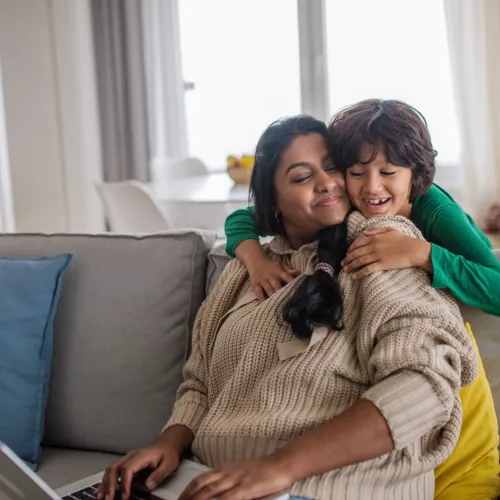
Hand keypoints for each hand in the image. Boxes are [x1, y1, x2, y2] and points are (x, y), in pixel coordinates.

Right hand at [97, 444, 179, 499]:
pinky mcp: (126, 463)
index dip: (124, 484)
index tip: (125, 497)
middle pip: (114, 468)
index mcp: (142, 456)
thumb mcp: (169, 465)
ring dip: (104, 484)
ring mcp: (127, 458)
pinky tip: (100, 491)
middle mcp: (131, 456)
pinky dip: (105, 481)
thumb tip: (148, 486)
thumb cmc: (168, 454)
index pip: (128, 469)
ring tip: (100, 498)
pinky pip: (112, 471)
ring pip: (111, 469)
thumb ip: (159, 475)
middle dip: (109, 485)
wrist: (167, 444)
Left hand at [178, 457, 292, 499]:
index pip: (201, 479)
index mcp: (225, 469)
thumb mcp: (241, 473)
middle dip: (188, 498)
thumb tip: (215, 493)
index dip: (188, 490)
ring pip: (211, 493)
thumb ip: (228, 482)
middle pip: (202, 487)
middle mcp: (228, 473)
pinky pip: (228, 498)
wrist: (281, 464)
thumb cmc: (263, 471)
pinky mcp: (247, 489)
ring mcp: (236, 481)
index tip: (180, 498)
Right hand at [247, 257, 299, 301]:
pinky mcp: (255, 284)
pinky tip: (265, 304)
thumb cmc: (271, 265)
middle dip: (282, 293)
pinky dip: (261, 299)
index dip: (292, 283)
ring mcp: (263, 280)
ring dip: (273, 297)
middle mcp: (271, 276)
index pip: (287, 277)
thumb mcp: (280, 264)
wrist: (255, 260)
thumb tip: (299, 273)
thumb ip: (289, 269)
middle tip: (288, 302)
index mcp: (279, 271)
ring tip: (278, 305)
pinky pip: (258, 292)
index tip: (298, 290)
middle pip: (277, 286)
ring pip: (268, 290)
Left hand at [341, 227, 431, 278]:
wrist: (414, 249)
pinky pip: (368, 269)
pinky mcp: (382, 264)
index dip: (351, 249)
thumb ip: (376, 230)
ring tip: (345, 270)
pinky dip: (360, 273)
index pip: (358, 244)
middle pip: (357, 253)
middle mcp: (374, 246)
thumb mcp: (390, 230)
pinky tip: (355, 276)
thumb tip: (364, 232)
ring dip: (351, 266)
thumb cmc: (404, 239)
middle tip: (343, 263)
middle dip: (348, 258)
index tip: (347, 253)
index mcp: (375, 237)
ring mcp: (377, 255)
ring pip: (360, 261)